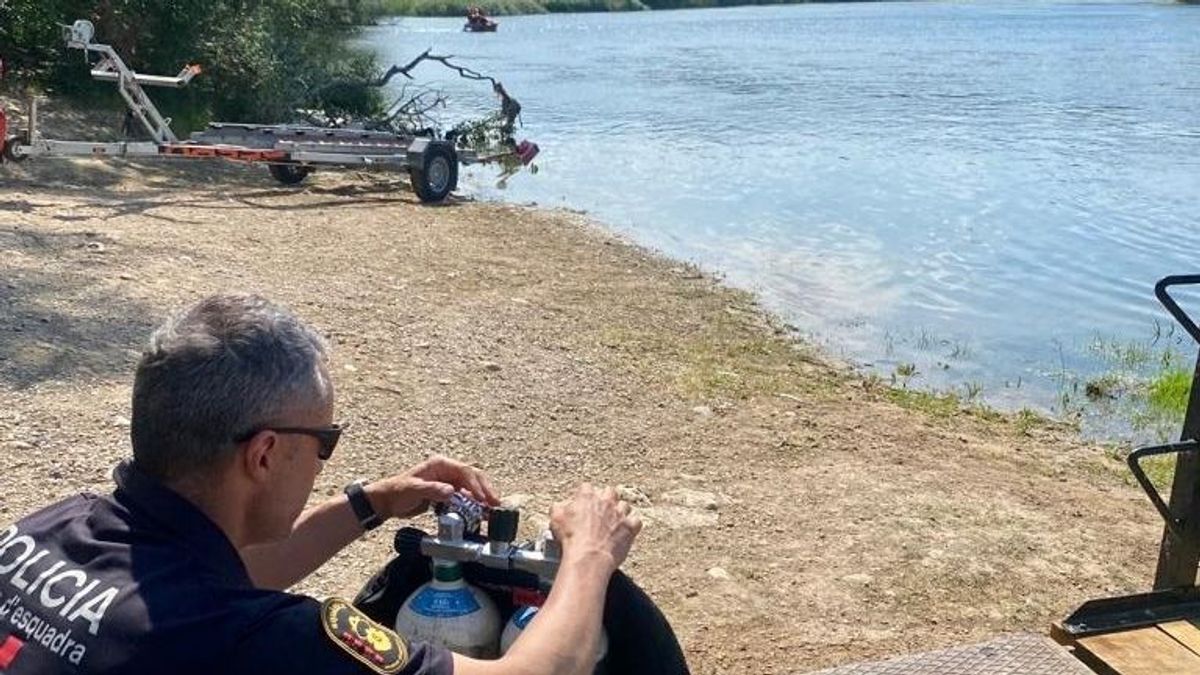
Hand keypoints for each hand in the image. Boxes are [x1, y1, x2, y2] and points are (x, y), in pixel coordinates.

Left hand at [366, 455, 499, 519]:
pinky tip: (480, 513)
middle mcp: (447, 471)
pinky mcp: (447, 493)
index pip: (465, 472)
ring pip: (471, 488)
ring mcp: (448, 482)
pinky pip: (465, 497)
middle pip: (473, 477)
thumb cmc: (397, 492)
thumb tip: (452, 492)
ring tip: (491, 510)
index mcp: (440, 464)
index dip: (476, 485)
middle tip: (495, 504)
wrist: (386, 502)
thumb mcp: (413, 490)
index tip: (483, 499)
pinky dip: (473, 505)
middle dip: (485, 490)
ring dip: (482, 498)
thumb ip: (432, 490)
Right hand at [550, 484, 641, 572]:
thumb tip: (560, 506)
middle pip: (609, 492)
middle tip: (599, 512)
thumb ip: (558, 507)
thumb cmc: (571, 538)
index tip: (582, 504)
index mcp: (587, 496)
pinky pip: (636, 521)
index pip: (586, 488)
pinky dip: (632, 525)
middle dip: (605, 499)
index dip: (584, 496)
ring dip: (619, 512)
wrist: (588, 557)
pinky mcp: (630, 527)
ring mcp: (620, 513)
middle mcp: (606, 500)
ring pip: (624, 505)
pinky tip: (626, 531)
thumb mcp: (556, 519)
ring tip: (613, 523)